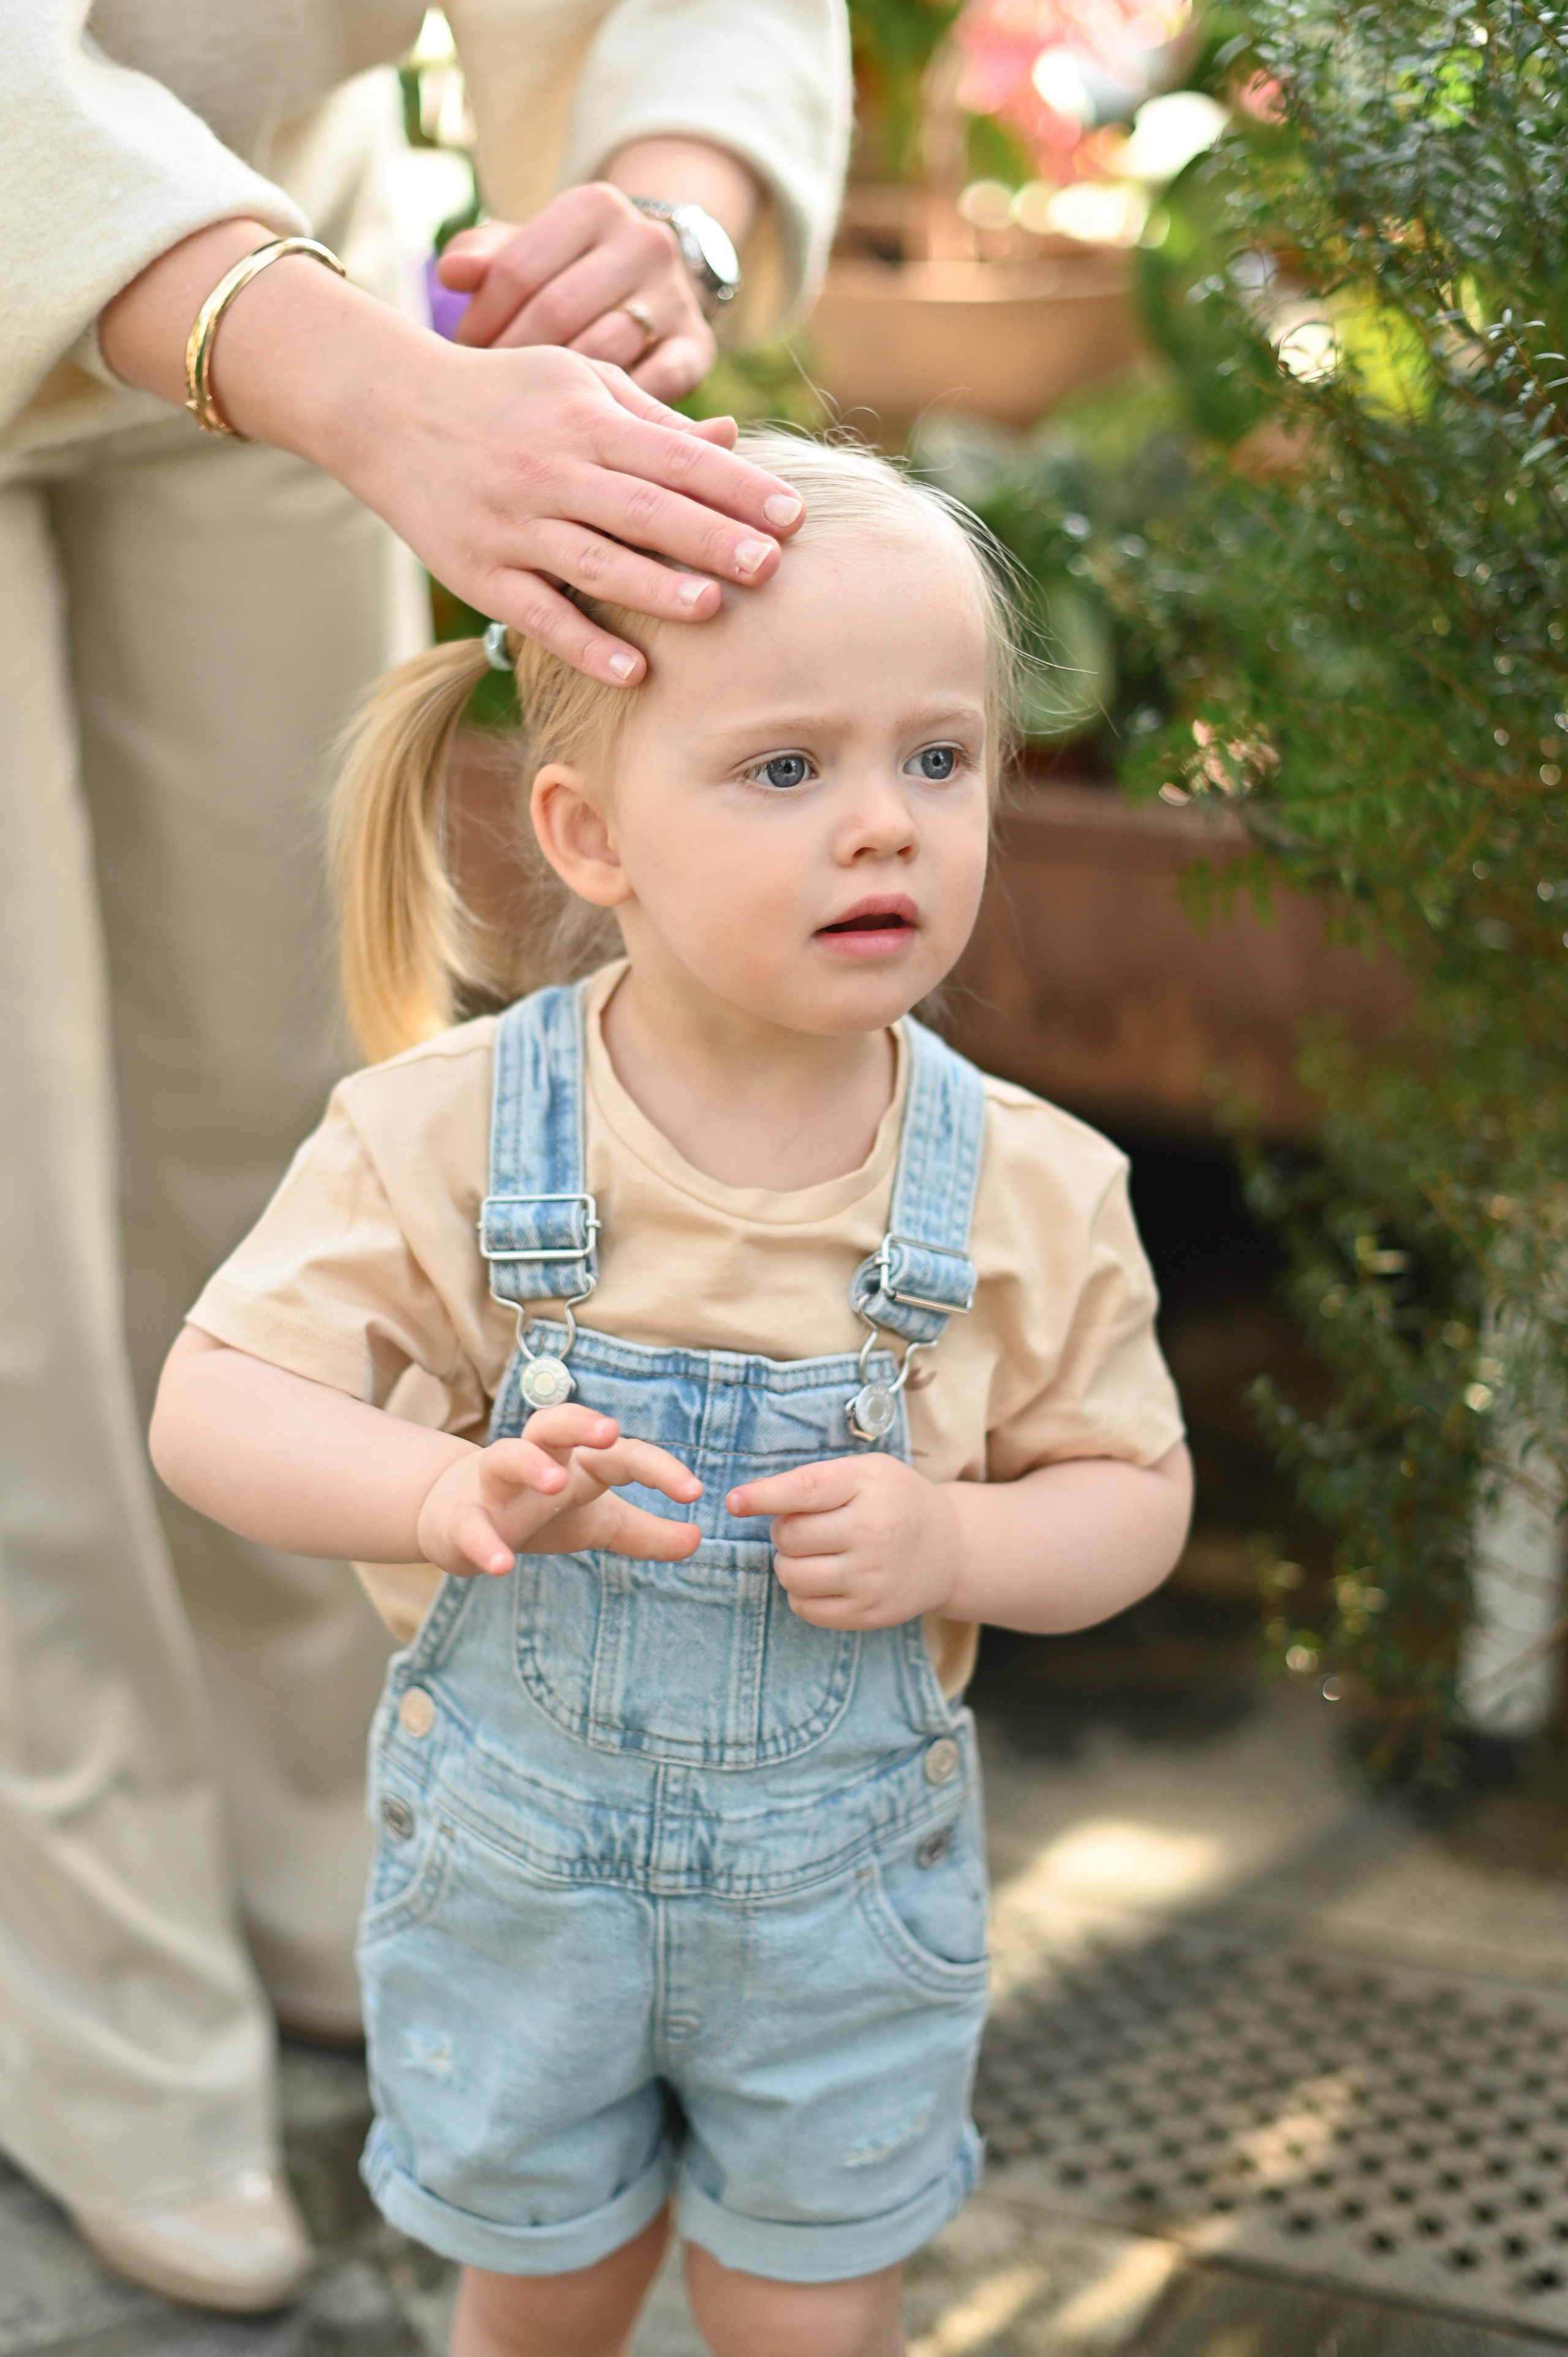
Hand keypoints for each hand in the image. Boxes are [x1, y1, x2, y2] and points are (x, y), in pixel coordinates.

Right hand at [342, 338, 803, 684]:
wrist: (387, 407)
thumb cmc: (504, 395)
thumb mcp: (578, 382)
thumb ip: (653, 419)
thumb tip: (731, 440)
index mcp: (585, 420)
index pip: (676, 457)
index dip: (737, 486)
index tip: (792, 515)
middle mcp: (550, 471)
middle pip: (644, 509)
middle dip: (710, 537)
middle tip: (770, 566)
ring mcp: (512, 525)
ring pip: (593, 562)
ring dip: (654, 589)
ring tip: (713, 609)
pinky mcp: (478, 572)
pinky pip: (538, 614)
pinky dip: (584, 645)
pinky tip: (633, 672)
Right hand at [415, 1405, 701, 1576]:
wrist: (456, 1515)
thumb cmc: (540, 1510)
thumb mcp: (597, 1522)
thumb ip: (645, 1532)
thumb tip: (698, 1539)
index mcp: (576, 1462)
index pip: (621, 1454)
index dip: (660, 1468)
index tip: (694, 1492)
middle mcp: (536, 1462)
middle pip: (554, 1425)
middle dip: (581, 1422)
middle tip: (610, 1431)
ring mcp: (495, 1487)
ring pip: (506, 1457)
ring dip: (530, 1464)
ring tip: (555, 1483)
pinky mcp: (462, 1521)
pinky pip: (470, 1526)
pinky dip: (483, 1543)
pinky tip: (501, 1564)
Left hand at [441, 184, 713, 402]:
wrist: (651, 285)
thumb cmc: (566, 272)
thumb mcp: (526, 252)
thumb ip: (485, 257)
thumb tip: (450, 274)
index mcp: (594, 206)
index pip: (519, 269)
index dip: (482, 318)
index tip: (464, 351)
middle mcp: (644, 241)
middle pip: (557, 311)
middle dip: (513, 356)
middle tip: (486, 391)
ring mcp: (677, 295)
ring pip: (602, 351)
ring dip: (556, 390)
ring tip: (523, 409)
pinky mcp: (697, 347)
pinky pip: (653, 384)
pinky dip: (615, 409)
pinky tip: (580, 425)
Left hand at [727, 1456, 963, 1630]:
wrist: (949, 1548)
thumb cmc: (895, 1501)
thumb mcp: (866, 1471)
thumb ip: (814, 1480)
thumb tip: (749, 1499)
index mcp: (868, 1487)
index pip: (804, 1490)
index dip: (762, 1496)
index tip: (733, 1502)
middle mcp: (871, 1533)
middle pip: (788, 1536)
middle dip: (784, 1530)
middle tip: (807, 1526)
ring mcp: (870, 1578)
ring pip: (791, 1574)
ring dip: (789, 1562)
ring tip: (815, 1552)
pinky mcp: (867, 1614)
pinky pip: (804, 1608)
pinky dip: (802, 1592)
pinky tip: (824, 1577)